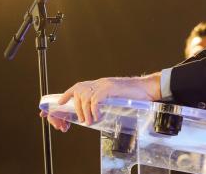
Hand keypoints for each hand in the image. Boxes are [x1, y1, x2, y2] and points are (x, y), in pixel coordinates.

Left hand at [43, 73, 161, 129]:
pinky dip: (93, 110)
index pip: (77, 87)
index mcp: (99, 85)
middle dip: (75, 109)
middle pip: (78, 93)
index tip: (58, 104)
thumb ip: (104, 101)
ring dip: (84, 112)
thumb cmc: (133, 95)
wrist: (147, 88)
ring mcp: (104, 84)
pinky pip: (95, 99)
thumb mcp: (115, 98)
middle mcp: (99, 83)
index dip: (66, 95)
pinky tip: (97, 116)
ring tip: (89, 121)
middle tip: (79, 121)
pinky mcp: (110, 88)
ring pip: (84, 97)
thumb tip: (94, 112)